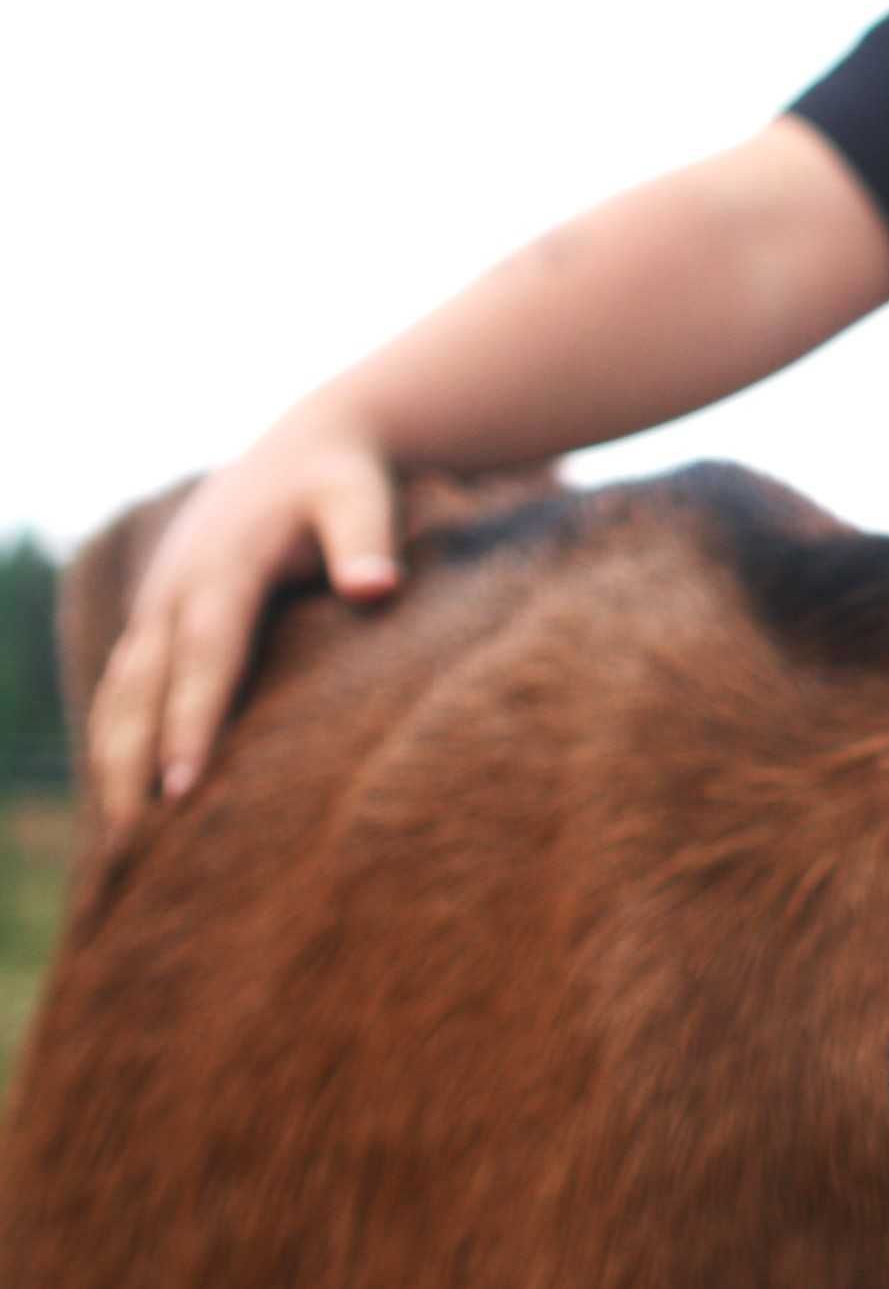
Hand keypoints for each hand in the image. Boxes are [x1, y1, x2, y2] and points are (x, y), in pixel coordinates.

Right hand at [87, 404, 402, 837]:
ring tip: (118, 846)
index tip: (181, 789)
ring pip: (120, 697)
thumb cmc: (342, 478)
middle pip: (141, 691)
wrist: (307, 443)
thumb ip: (368, 541)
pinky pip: (126, 692)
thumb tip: (377, 589)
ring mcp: (157, 609)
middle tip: (131, 844)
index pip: (203, 657)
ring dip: (111, 764)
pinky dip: (117, 742)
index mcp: (221, 568)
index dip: (189, 722)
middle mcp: (174, 593)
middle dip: (129, 764)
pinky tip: (125, 801)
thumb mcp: (360, 496)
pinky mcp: (158, 622)